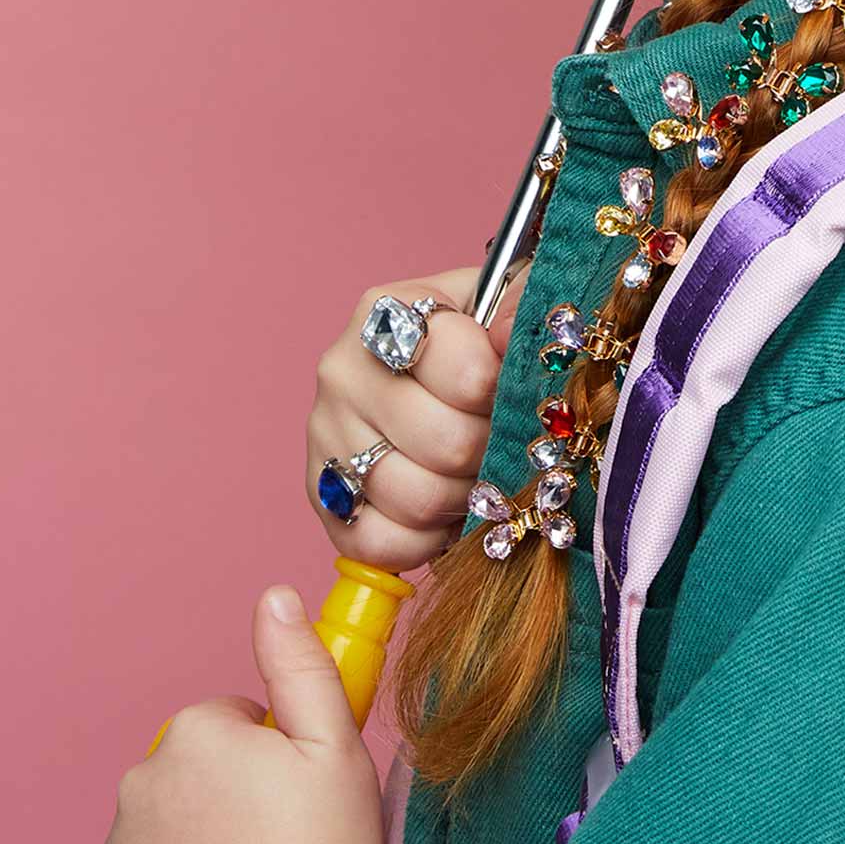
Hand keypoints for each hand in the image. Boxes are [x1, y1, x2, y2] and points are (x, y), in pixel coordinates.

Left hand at [88, 585, 390, 843]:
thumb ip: (299, 664)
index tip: (299, 802)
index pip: (235, 725)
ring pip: (167, 830)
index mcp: (197, 731)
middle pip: (196, 776)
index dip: (276, 762)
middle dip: (230, 801)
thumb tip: (272, 596)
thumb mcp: (337, 747)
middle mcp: (141, 779)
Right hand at [306, 261, 525, 571]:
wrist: (430, 377)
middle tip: (495, 443)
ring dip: (460, 499)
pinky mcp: (319, 494)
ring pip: (415, 499)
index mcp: (390, 311)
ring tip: (469, 474)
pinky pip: (379, 543)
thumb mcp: (510, 300)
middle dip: (487, 453)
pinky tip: (438, 512)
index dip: (504, 396)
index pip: (470, 375)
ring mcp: (324, 433)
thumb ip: (525, 304)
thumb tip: (509, 339)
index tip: (507, 392)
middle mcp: (343, 369)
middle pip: (447, 445)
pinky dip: (421, 542)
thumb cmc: (476, 339)